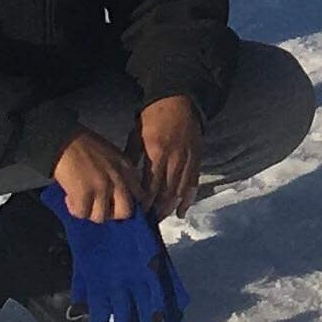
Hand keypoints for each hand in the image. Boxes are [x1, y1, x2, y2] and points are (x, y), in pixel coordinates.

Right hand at [52, 128, 144, 223]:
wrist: (63, 140)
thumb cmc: (84, 146)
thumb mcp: (112, 157)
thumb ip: (119, 176)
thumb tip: (117, 198)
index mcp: (127, 169)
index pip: (140, 196)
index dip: (127, 203)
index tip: (116, 204)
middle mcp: (118, 180)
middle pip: (125, 212)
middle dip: (111, 214)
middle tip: (98, 206)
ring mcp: (102, 188)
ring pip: (101, 217)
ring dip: (89, 212)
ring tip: (80, 200)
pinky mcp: (84, 194)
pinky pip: (82, 214)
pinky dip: (74, 209)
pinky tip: (70, 198)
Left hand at [135, 94, 204, 218]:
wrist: (179, 100)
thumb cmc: (154, 116)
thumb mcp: (137, 134)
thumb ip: (132, 156)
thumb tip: (124, 177)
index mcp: (157, 153)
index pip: (151, 185)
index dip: (146, 201)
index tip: (139, 212)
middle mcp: (174, 159)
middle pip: (167, 192)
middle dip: (158, 209)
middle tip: (149, 221)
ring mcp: (188, 160)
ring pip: (180, 190)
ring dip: (171, 207)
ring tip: (162, 218)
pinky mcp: (197, 158)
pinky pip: (194, 183)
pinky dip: (188, 198)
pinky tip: (182, 211)